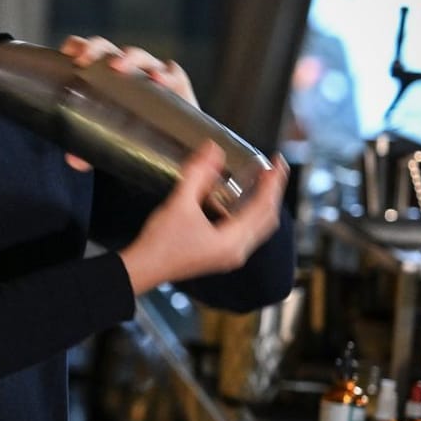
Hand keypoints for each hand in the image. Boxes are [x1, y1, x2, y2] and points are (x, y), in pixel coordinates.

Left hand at [58, 35, 198, 170]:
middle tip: (83, 60)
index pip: (90, 52)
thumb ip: (89, 147)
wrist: (171, 142)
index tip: (67, 51)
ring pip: (140, 57)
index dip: (79, 46)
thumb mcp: (107, 137)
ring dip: (128, 58)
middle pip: (109, 50)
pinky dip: (165, 74)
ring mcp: (152, 72)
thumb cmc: (131, 130)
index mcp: (106, 73)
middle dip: (96, 49)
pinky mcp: (177, 84)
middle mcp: (128, 68)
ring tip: (118, 66)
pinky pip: (173, 74)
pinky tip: (158, 79)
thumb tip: (74, 160)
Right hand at [117, 142, 287, 294]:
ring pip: (259, 227)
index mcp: (232, 240)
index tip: (277, 162)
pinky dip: (250, 215)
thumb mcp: (179, 204)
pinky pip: (247, 233)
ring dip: (263, 204)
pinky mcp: (221, 256)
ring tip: (260, 183)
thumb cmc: (159, 243)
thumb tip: (213, 151)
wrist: (143, 268)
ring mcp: (230, 256)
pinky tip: (240, 204)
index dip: (274, 181)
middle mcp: (237, 251)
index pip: (264, 206)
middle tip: (272, 169)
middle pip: (268, 218)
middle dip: (273, 191)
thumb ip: (198, 175)